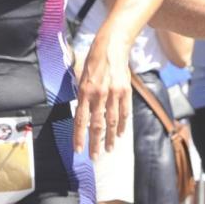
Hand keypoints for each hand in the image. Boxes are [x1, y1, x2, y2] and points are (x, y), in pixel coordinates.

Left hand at [73, 36, 130, 158]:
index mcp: (84, 92)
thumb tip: (82, 112)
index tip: (79, 150)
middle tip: (94, 157)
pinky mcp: (125, 91)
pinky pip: (124, 112)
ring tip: (108, 150)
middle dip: (94, 143)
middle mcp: (99, 95)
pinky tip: (120, 135)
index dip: (79, 137)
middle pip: (96, 125)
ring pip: (111, 121)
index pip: (80, 121)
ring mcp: (113, 94)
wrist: (112, 46)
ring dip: (109, 138)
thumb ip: (82, 95)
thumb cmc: (94, 60)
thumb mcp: (81, 76)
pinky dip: (122, 125)